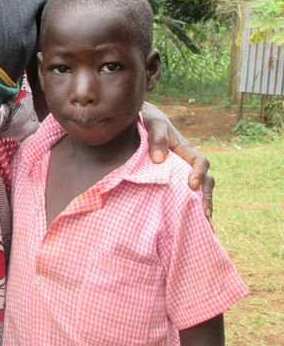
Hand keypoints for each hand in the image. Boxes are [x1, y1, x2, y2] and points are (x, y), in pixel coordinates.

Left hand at [141, 101, 214, 215]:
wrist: (138, 122)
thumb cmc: (148, 121)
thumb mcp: (153, 124)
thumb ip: (157, 137)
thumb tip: (158, 160)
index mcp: (186, 149)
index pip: (201, 161)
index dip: (200, 173)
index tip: (192, 185)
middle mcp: (187, 164)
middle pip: (206, 181)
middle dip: (207, 197)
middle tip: (204, 214)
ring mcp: (181, 174)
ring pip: (199, 192)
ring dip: (202, 207)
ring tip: (203, 225)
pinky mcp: (172, 183)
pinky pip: (184, 196)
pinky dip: (189, 209)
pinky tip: (187, 224)